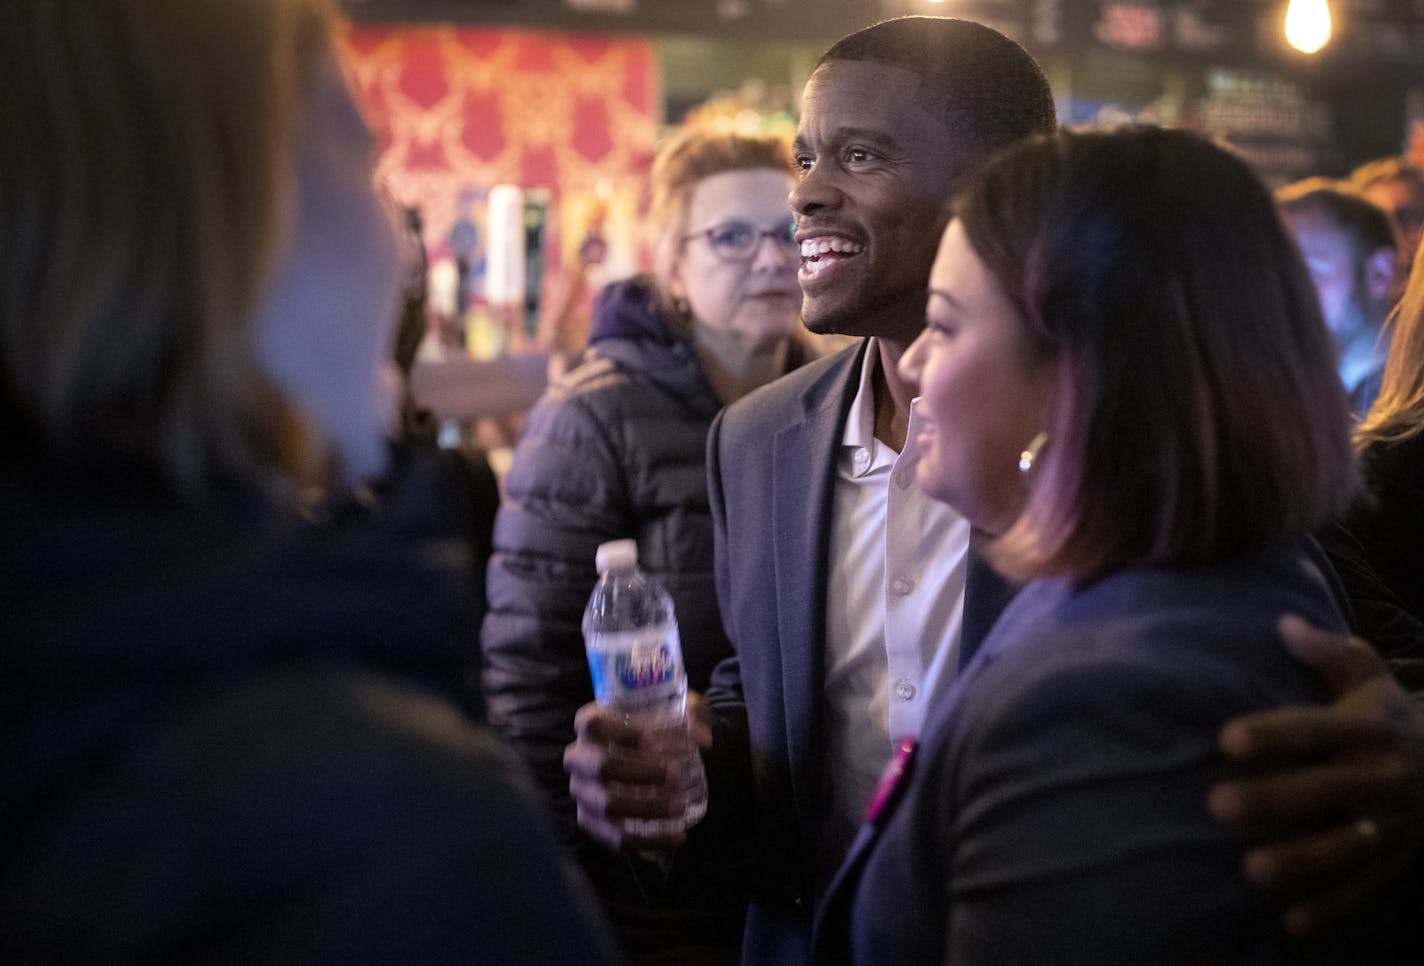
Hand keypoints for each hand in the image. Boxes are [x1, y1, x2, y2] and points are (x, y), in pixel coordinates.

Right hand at [564, 694, 710, 852]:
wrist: (640, 756)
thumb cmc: (652, 727)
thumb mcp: (673, 708)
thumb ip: (692, 713)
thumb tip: (702, 738)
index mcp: (589, 724)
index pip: (593, 725)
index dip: (620, 733)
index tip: (653, 740)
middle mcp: (578, 757)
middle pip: (601, 766)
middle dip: (640, 773)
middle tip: (675, 775)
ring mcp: (581, 791)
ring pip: (607, 805)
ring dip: (646, 808)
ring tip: (680, 808)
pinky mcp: (590, 820)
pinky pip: (612, 836)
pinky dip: (645, 840)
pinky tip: (675, 836)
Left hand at [1207, 615, 1423, 934]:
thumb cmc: (1386, 714)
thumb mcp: (1368, 676)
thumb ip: (1328, 652)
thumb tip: (1284, 624)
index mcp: (1369, 728)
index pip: (1315, 729)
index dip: (1272, 734)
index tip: (1225, 739)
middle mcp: (1383, 776)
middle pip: (1324, 789)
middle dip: (1273, 798)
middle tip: (1216, 805)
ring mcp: (1393, 822)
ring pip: (1346, 844)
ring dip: (1301, 860)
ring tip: (1251, 869)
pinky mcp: (1397, 859)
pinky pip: (1366, 886)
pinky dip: (1332, 907)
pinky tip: (1292, 922)